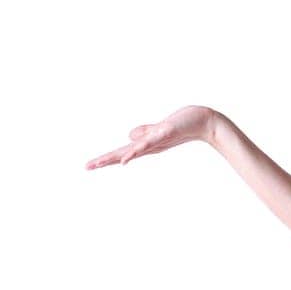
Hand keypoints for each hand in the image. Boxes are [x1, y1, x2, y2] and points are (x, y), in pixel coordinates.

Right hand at [85, 105, 219, 169]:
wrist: (204, 122)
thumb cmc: (183, 124)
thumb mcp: (159, 129)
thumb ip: (145, 132)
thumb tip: (129, 136)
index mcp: (146, 145)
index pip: (122, 153)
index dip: (106, 159)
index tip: (89, 165)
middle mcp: (150, 145)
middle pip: (123, 154)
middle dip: (104, 161)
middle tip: (86, 167)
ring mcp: (157, 140)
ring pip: (133, 150)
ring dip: (117, 157)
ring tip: (102, 163)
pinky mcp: (166, 132)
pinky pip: (149, 142)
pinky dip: (137, 148)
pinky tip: (128, 154)